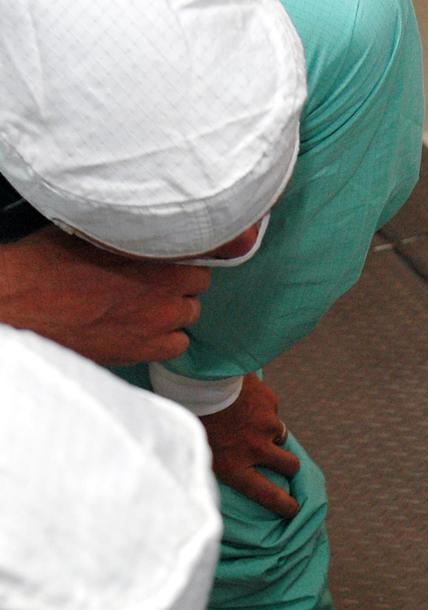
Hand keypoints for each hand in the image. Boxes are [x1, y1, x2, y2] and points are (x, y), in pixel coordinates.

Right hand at [0, 227, 209, 363]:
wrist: (21, 303)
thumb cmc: (49, 263)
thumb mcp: (95, 235)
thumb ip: (131, 238)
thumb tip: (144, 233)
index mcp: (160, 263)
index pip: (200, 262)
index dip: (183, 261)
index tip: (170, 262)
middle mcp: (166, 297)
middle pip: (196, 292)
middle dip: (179, 287)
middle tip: (155, 284)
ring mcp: (156, 328)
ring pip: (188, 320)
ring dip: (174, 313)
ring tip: (148, 307)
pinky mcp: (140, 352)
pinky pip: (174, 348)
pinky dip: (166, 339)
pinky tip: (145, 330)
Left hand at [201, 374, 300, 517]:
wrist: (193, 379)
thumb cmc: (189, 418)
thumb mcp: (198, 451)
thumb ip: (218, 466)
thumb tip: (231, 475)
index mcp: (235, 467)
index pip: (268, 495)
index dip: (284, 505)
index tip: (293, 509)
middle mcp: (256, 449)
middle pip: (290, 466)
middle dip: (288, 467)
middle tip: (281, 463)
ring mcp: (266, 425)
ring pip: (280, 436)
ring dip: (269, 433)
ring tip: (248, 422)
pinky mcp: (270, 403)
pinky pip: (271, 410)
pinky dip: (261, 409)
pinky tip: (243, 401)